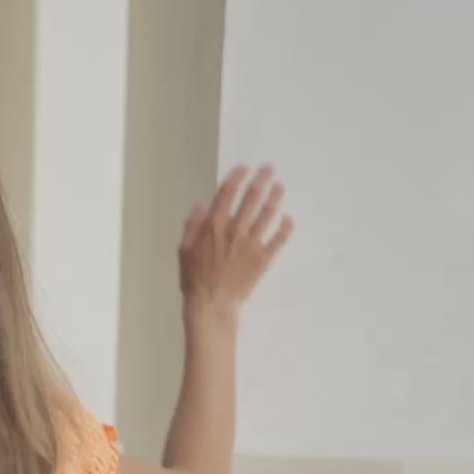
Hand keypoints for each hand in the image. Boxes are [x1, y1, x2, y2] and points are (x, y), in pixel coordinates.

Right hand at [179, 164, 292, 316]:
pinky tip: (288, 219)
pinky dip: (285, 228)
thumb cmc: (194, 279)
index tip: (244, 168)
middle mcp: (234, 230)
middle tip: (269, 168)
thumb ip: (193, 225)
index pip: (227, 194)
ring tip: (280, 187)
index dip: (236, 178)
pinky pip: (278, 240)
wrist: (212, 305)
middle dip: (261, 180)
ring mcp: (251, 244)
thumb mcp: (184, 250)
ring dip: (274, 198)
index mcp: (214, 226)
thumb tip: (201, 203)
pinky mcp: (262, 259)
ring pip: (266, 215)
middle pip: (251, 199)